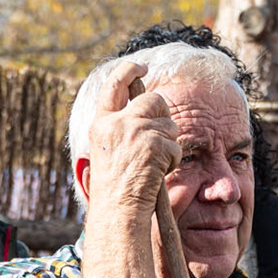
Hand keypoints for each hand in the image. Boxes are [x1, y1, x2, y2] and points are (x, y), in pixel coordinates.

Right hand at [83, 60, 179, 218]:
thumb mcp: (109, 152)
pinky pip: (175, 146)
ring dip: (168, 144)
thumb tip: (146, 107)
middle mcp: (117, 123)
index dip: (129, 70)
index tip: (141, 67)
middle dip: (163, 118)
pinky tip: (157, 174)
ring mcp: (135, 132)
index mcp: (102, 124)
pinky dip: (172, 161)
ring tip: (153, 165)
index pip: (114, 83)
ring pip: (169, 124)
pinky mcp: (153, 144)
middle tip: (159, 141)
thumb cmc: (115, 189)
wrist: (118, 210)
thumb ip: (121, 128)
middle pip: (154, 100)